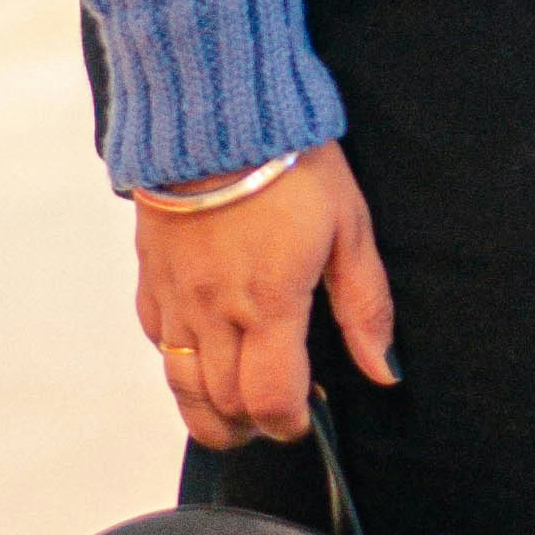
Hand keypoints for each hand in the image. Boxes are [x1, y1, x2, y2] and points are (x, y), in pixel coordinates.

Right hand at [133, 143, 395, 452]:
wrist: (215, 109)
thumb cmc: (290, 162)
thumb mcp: (350, 229)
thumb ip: (365, 308)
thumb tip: (383, 371)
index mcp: (269, 305)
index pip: (272, 401)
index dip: (291, 424)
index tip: (307, 417)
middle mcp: (214, 312)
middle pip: (223, 406)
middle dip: (253, 426)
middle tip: (277, 416)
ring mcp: (176, 297)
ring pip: (180, 386)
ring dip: (209, 413)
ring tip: (235, 413)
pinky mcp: (151, 275)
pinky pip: (158, 341)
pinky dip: (180, 363)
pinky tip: (203, 355)